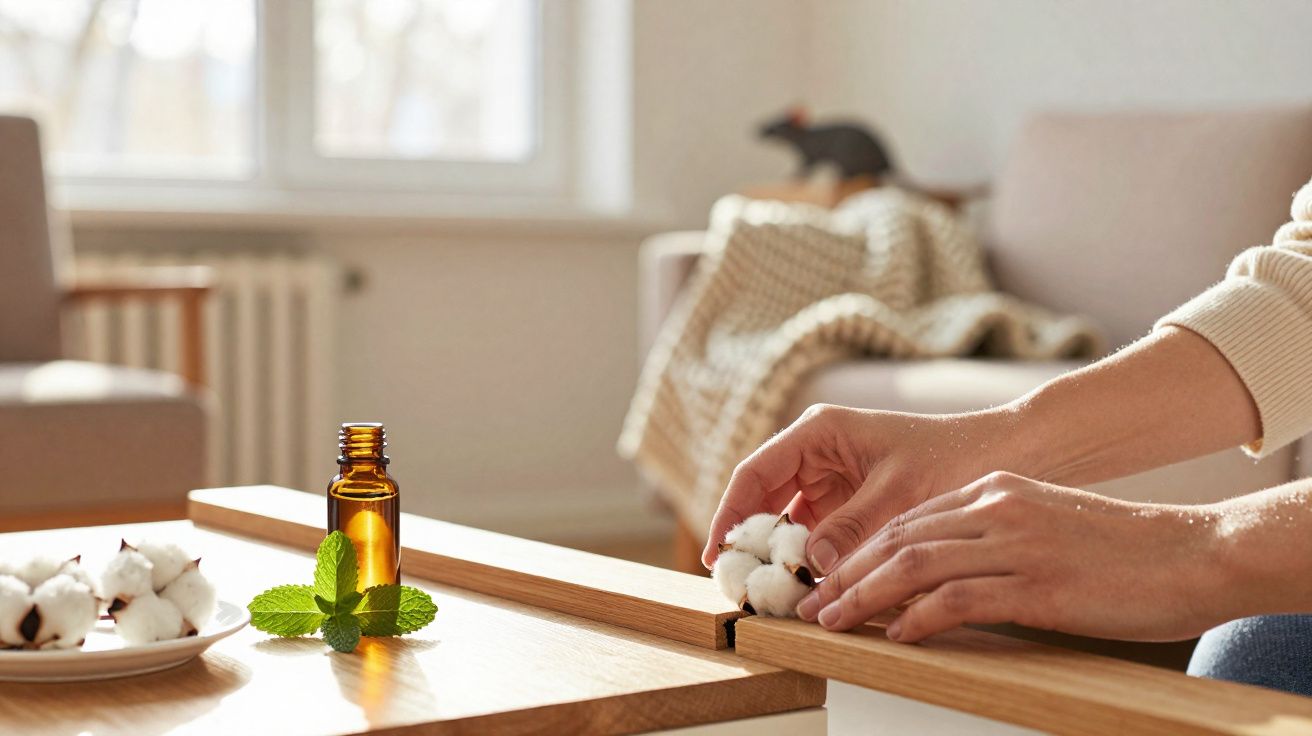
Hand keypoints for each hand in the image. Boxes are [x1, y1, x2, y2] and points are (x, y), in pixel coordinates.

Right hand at [702, 404, 1029, 574]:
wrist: (1006, 455)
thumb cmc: (955, 458)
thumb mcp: (900, 494)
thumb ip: (851, 527)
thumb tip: (808, 564)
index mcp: (819, 432)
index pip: (755, 474)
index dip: (730, 514)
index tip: (718, 554)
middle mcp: (817, 453)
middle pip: (763, 500)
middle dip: (751, 543)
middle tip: (739, 586)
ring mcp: (831, 480)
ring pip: (786, 522)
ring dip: (778, 557)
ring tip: (768, 595)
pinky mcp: (848, 505)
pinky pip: (813, 535)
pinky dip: (806, 562)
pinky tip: (804, 589)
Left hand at [796, 472, 1230, 642]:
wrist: (1194, 551)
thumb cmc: (1123, 550)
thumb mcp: (1045, 526)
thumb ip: (994, 540)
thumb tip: (946, 577)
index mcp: (996, 491)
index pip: (908, 520)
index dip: (861, 551)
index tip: (830, 578)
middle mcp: (997, 508)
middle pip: (899, 538)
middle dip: (848, 573)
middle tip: (813, 604)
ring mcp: (1016, 543)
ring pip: (915, 564)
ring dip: (865, 595)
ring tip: (833, 621)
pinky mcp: (1037, 583)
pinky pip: (959, 599)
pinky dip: (918, 617)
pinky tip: (896, 636)